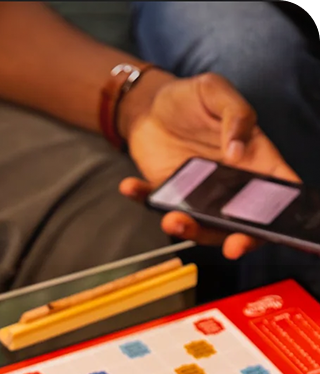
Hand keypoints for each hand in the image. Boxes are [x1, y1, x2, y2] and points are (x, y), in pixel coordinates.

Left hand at [117, 72, 298, 258]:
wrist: (149, 105)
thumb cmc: (190, 98)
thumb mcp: (216, 92)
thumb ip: (237, 115)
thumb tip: (238, 151)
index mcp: (254, 158)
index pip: (277, 191)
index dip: (279, 214)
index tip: (269, 228)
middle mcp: (229, 183)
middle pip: (240, 221)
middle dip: (237, 239)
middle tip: (231, 246)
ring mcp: (197, 195)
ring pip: (200, 224)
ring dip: (188, 228)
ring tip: (172, 219)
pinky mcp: (167, 195)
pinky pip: (156, 204)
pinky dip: (143, 199)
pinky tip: (130, 186)